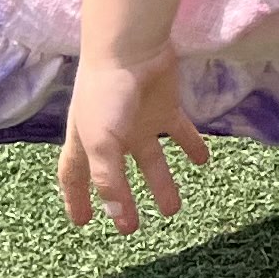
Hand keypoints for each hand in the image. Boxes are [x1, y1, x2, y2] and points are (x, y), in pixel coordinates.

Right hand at [61, 54, 210, 231]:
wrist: (133, 48)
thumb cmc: (107, 95)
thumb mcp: (100, 142)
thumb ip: (108, 180)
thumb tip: (118, 218)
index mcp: (86, 142)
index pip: (75, 177)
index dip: (76, 200)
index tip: (82, 223)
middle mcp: (112, 136)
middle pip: (116, 175)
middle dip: (122, 200)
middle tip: (132, 229)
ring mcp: (139, 122)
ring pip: (150, 160)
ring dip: (161, 182)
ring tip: (174, 210)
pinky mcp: (165, 108)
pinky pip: (180, 133)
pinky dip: (192, 147)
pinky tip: (204, 162)